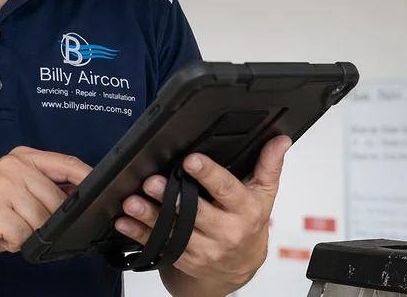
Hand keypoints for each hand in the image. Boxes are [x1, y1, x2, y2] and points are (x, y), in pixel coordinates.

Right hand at [0, 146, 90, 264]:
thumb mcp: (15, 191)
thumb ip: (45, 188)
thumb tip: (79, 194)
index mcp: (21, 157)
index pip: (66, 163)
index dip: (87, 178)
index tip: (102, 189)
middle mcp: (12, 166)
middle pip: (57, 199)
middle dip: (47, 220)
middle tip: (24, 223)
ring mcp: (2, 186)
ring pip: (42, 220)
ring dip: (29, 233)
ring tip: (9, 228)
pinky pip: (24, 235)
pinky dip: (16, 243)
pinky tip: (1, 235)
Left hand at [116, 136, 291, 287]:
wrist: (240, 267)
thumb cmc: (250, 224)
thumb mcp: (264, 194)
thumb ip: (269, 165)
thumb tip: (280, 140)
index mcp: (245, 210)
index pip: (227, 190)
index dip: (208, 175)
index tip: (191, 161)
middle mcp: (225, 231)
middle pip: (195, 213)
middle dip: (172, 196)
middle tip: (152, 181)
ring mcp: (204, 249)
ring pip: (174, 231)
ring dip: (150, 216)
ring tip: (133, 202)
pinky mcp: (186, 260)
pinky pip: (160, 245)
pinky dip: (140, 234)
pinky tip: (126, 222)